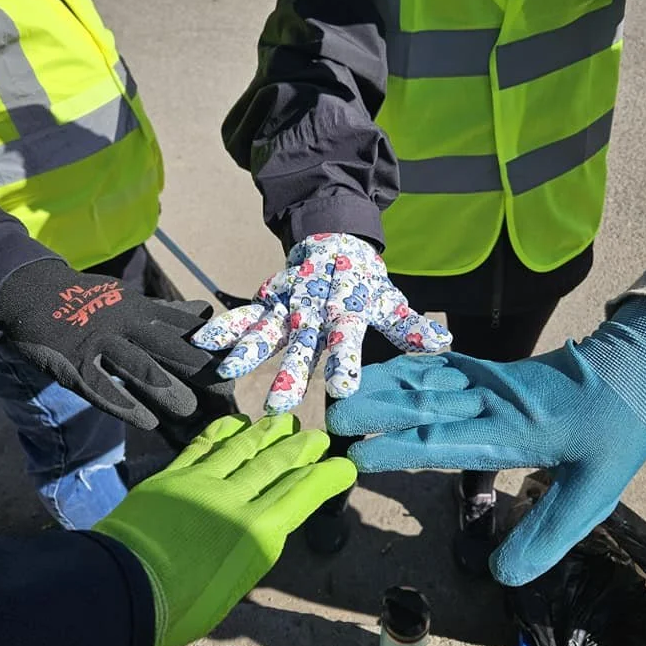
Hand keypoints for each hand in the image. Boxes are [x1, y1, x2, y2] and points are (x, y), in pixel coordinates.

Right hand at [0, 259, 227, 429]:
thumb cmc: (92, 302)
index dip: (210, 348)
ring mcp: (100, 343)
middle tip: (224, 391)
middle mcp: (125, 324)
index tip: (235, 365)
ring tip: (189, 410)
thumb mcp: (132, 301)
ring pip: (138, 367)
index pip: (183, 329)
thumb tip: (206, 312)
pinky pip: (101, 387)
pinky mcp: (75, 363)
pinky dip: (125, 404)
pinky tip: (147, 422)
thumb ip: (168, 313)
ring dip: (165, 388)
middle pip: (168, 347)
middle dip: (198, 368)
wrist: (34, 291)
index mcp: (142, 310)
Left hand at [93, 414, 356, 645]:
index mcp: (258, 536)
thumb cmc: (179, 612)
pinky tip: (238, 422)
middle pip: (277, 465)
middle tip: (318, 436)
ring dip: (268, 433)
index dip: (327, 476)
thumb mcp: (232, 589)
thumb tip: (252, 530)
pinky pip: (205, 445)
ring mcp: (203, 483)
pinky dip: (224, 430)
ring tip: (285, 421)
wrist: (122, 593)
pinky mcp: (173, 476)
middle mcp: (237, 501)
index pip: (302, 494)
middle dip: (302, 448)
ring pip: (244, 448)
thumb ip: (248, 551)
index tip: (343, 465)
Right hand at [192, 233, 450, 412]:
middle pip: (302, 341)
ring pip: (267, 327)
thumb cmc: (364, 282)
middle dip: (289, 371)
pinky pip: (244, 314)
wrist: (334, 241)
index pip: (346, 337)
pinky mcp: (268, 298)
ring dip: (248, 348)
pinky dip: (225, 326)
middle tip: (280, 404)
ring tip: (228, 371)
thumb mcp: (389, 300)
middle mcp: (314, 307)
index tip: (340, 389)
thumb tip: (444, 343)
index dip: (344, 361)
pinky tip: (202, 342)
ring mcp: (288, 302)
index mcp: (347, 309)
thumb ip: (410, 325)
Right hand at [327, 297, 645, 585]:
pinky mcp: (486, 369)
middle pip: (422, 403)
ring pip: (423, 378)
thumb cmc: (612, 436)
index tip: (359, 456)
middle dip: (373, 410)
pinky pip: (436, 364)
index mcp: (512, 431)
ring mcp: (485, 379)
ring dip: (379, 385)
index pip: (444, 439)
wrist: (627, 373)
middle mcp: (489, 400)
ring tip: (338, 394)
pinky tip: (379, 374)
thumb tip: (500, 577)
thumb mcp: (592, 493)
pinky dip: (402, 368)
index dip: (399, 448)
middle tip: (329, 422)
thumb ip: (546, 534)